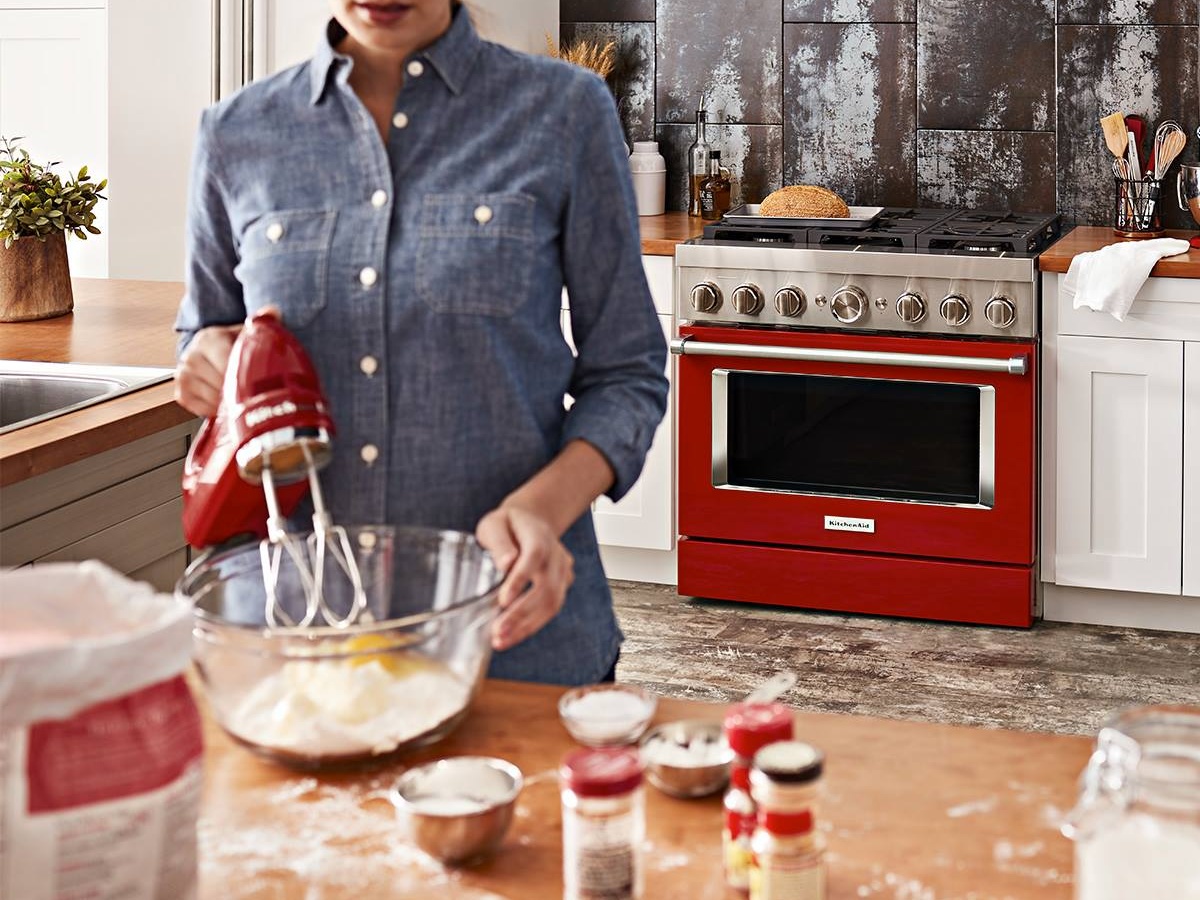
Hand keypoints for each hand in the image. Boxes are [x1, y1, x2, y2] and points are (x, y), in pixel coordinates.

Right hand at [174, 307, 278, 417]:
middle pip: (219, 383)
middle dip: (238, 390)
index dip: (244, 375)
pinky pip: (201, 408)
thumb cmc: (233, 345)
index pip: (226, 362)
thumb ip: (263, 323)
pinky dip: (217, 409)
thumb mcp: (248, 332)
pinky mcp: (181, 392)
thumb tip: (273, 311)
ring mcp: (183, 375)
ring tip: (240, 397)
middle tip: (254, 393)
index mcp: (208, 339)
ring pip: (211, 398)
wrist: (212, 354)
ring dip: (228, 402)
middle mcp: (191, 356)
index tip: (258, 381)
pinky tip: (226, 403)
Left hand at [475, 505, 574, 651]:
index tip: (503, 601)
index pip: (534, 557)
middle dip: (521, 614)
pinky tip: (512, 635)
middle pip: (546, 587)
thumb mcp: (494, 524)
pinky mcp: (562, 585)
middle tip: (498, 631)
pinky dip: (531, 625)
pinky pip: (551, 609)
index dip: (520, 580)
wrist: (532, 522)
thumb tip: (506, 563)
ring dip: (527, 626)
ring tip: (502, 641)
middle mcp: (556, 555)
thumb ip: (499, 542)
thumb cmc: (508, 525)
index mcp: (539, 535)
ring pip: (553, 603)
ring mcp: (563, 571)